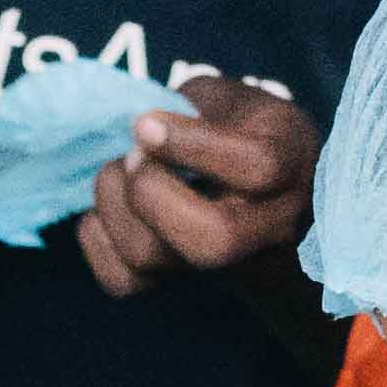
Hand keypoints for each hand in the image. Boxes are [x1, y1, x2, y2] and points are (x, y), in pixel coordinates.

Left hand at [71, 81, 321, 296]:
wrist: (260, 201)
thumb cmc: (241, 132)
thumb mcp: (234, 99)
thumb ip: (195, 106)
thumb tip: (140, 133)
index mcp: (290, 163)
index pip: (255, 167)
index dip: (190, 144)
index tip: (144, 123)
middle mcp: (267, 228)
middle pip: (210, 239)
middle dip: (149, 191)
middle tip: (132, 155)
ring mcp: (221, 268)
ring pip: (152, 258)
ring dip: (112, 203)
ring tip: (118, 169)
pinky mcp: (177, 287)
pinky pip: (122, 281)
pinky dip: (96, 238)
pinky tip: (107, 207)